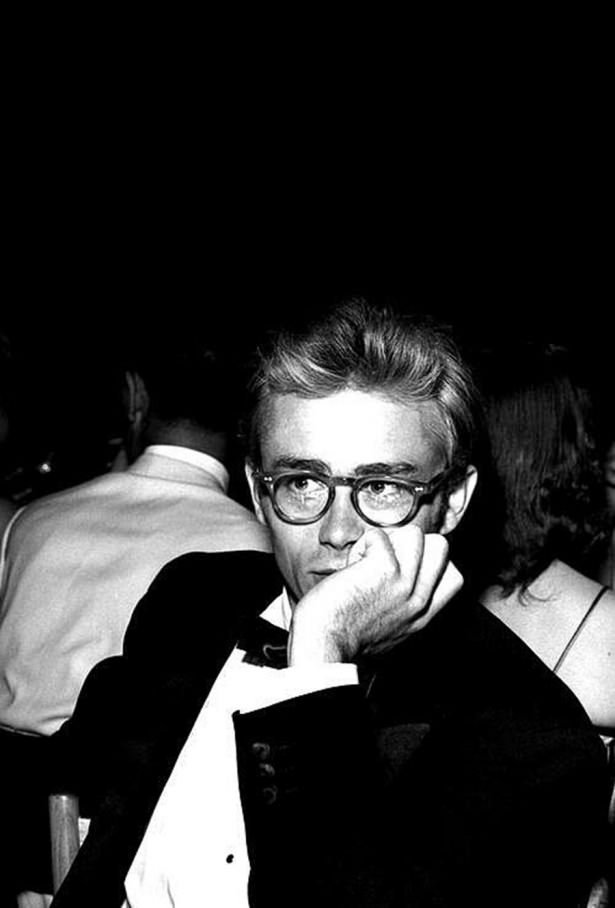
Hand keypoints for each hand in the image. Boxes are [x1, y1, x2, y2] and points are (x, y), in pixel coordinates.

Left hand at [288, 526, 462, 665]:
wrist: (322, 646)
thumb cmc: (340, 639)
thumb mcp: (386, 633)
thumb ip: (401, 612)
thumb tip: (398, 583)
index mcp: (421, 617)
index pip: (453, 576)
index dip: (429, 561)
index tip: (402, 568)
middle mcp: (418, 601)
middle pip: (441, 546)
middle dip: (410, 542)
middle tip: (385, 559)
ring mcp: (404, 585)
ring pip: (414, 533)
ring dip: (386, 540)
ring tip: (366, 560)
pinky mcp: (384, 569)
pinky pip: (379, 536)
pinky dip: (362, 545)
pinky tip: (352, 564)